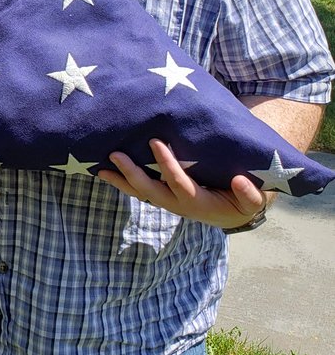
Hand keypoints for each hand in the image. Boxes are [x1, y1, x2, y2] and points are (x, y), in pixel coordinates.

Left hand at [97, 138, 271, 228]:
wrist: (235, 211)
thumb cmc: (243, 199)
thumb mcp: (253, 200)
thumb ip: (250, 195)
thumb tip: (241, 181)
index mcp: (200, 204)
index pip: (180, 184)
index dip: (167, 166)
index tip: (156, 143)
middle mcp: (179, 205)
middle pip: (152, 192)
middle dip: (133, 174)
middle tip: (115, 155)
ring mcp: (169, 201)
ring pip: (142, 193)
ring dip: (122, 181)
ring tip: (100, 168)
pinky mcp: (163, 195)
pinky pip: (141, 190)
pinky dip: (125, 181)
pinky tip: (107, 170)